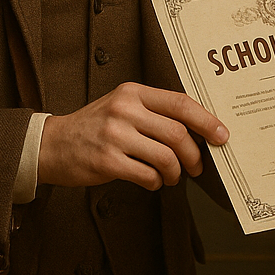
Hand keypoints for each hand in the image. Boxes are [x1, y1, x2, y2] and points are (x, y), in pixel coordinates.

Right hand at [37, 82, 228, 191]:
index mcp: (133, 92)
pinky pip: (147, 175)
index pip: (180, 103)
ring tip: (172, 176)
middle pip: (177, 133)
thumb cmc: (95, 126)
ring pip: (165, 157)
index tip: (222, 135)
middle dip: (194, 155)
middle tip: (196, 167)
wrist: (53, 144)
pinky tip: (151, 181)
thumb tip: (198, 130)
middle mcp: (124, 109)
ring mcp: (114, 135)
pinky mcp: (106, 161)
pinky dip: (156, 183)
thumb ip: (154, 111)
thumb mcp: (122, 105)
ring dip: (175, 172)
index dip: (207, 121)